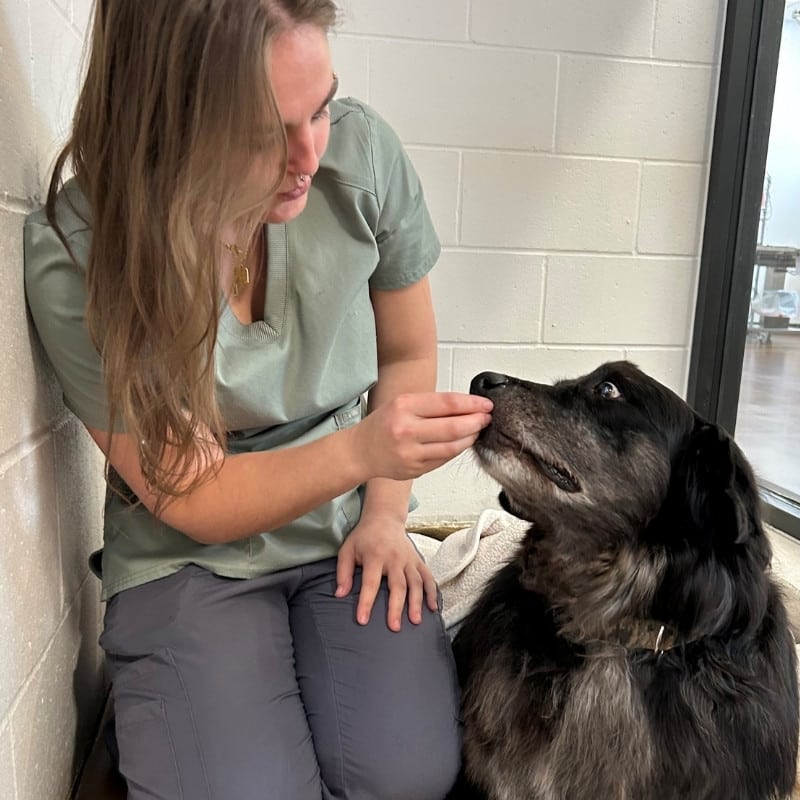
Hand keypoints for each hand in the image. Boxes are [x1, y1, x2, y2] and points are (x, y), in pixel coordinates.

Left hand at [335, 513, 437, 631]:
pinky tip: (433, 607)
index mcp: (375, 556)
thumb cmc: (364, 537)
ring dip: (417, 602)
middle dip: (396, 607)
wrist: (385, 517)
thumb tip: (340, 595)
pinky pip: (428, 577)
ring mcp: (409, 559)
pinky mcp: (418, 560)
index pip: (370, 582)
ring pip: (416, 583)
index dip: (366, 602)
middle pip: (398, 585)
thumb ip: (343, 572)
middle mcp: (394, 558)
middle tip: (394, 627)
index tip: (363, 620)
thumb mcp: (347, 549)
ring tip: (415, 621)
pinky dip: (432, 592)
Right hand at [351, 392, 492, 481]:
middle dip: (477, 422)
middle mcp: (406, 430)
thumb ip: (431, 404)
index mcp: (404, 407)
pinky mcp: (415, 470)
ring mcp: (411, 453)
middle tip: (486, 418)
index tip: (485, 404)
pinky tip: (461, 442)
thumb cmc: (382, 425)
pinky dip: (457, 449)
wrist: (360, 452)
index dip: (472, 404)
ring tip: (477, 430)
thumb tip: (466, 405)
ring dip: (470, 437)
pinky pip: (444, 459)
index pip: (448, 403)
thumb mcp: (401, 403)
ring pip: (453, 446)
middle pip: (454, 427)